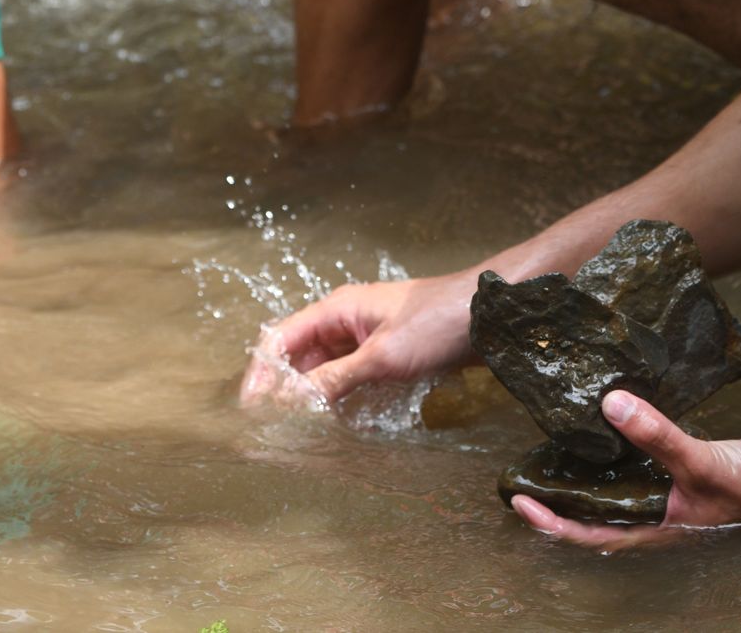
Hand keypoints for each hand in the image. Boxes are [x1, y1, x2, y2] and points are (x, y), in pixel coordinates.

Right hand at [240, 272, 477, 407]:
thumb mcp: (383, 356)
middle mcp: (346, 321)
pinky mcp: (387, 353)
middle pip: (301, 356)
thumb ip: (335, 379)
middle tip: (275, 427)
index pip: (281, 339)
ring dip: (314, 396)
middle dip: (286, 389)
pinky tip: (341, 421)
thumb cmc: (437, 323)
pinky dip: (342, 397)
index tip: (251, 408)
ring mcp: (367, 337)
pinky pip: (352, 377)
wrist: (489, 314)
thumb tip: (294, 402)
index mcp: (336, 310)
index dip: (262, 372)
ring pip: (326, 369)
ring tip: (303, 430)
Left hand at [510, 389, 740, 549]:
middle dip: (562, 501)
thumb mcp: (698, 459)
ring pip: (618, 495)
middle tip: (529, 477)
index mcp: (655, 526)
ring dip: (589, 480)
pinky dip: (621, 459)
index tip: (520, 502)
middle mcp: (658, 517)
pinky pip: (640, 473)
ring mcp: (671, 500)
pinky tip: (615, 433)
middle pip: (598, 516)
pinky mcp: (684, 478)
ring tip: (560, 453)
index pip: (590, 534)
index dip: (552, 521)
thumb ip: (656, 434)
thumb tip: (610, 405)